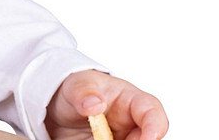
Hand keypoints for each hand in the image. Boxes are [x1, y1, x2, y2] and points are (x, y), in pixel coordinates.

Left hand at [44, 69, 167, 139]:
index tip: (149, 138)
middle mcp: (133, 127)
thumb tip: (94, 104)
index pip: (152, 112)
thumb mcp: (76, 84)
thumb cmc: (78, 90)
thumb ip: (83, 90)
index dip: (155, 127)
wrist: (63, 110)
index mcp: (131, 101)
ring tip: (94, 139)